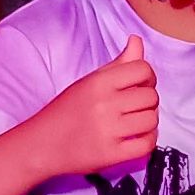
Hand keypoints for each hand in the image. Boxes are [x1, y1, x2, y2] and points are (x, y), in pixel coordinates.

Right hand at [27, 46, 158, 178]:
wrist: (42, 145)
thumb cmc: (67, 110)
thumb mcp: (89, 82)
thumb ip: (118, 63)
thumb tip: (137, 39)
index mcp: (99, 83)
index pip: (143, 69)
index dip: (148, 77)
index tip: (140, 85)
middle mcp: (104, 104)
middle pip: (151, 96)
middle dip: (148, 101)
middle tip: (135, 107)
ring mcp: (107, 130)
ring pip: (152, 120)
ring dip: (148, 122)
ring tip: (135, 122)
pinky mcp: (110, 154)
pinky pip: (147, 144)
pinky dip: (147, 141)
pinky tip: (136, 137)